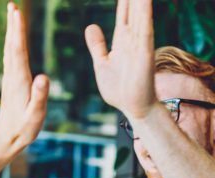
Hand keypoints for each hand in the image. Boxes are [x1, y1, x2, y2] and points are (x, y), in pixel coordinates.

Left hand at [0, 2, 48, 156]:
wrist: (8, 139)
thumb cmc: (23, 129)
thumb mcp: (36, 115)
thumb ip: (40, 96)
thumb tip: (43, 76)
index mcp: (19, 81)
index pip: (18, 51)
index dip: (18, 31)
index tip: (17, 12)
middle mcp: (12, 77)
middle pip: (12, 46)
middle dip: (12, 25)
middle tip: (12, 5)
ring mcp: (10, 80)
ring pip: (9, 51)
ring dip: (11, 32)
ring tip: (12, 16)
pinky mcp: (10, 85)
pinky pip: (10, 59)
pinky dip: (12, 45)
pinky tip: (13, 42)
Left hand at [85, 0, 156, 119]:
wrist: (132, 108)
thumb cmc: (119, 90)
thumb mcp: (102, 64)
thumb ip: (97, 46)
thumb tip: (90, 26)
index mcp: (122, 42)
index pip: (123, 14)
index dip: (123, 1)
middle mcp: (132, 40)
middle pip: (133, 10)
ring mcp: (139, 46)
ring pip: (140, 15)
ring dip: (141, 0)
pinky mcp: (144, 54)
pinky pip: (145, 31)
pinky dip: (145, 15)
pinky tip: (144, 0)